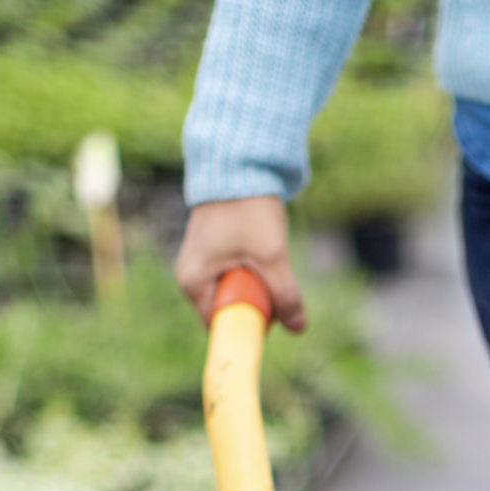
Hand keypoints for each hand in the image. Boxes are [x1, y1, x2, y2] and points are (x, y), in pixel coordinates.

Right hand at [174, 196, 306, 332]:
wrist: (238, 163)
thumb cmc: (248, 209)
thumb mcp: (271, 256)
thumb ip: (285, 295)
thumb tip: (299, 327)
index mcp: (193, 284)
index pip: (224, 326)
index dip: (252, 323)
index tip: (274, 308)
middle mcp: (191, 277)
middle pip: (232, 310)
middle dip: (259, 301)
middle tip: (273, 275)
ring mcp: (201, 264)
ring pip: (239, 292)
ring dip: (259, 284)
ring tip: (265, 254)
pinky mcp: (214, 253)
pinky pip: (237, 276)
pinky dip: (255, 270)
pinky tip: (260, 248)